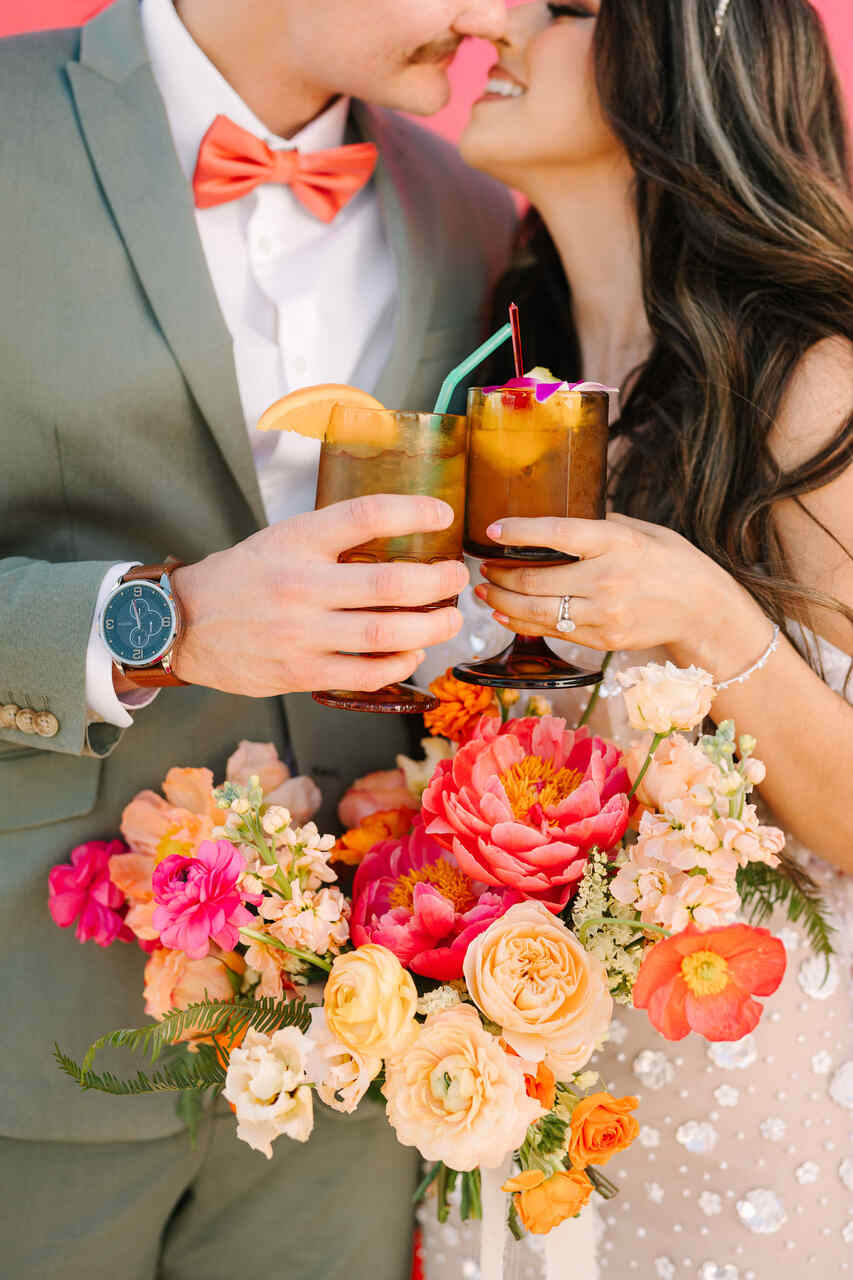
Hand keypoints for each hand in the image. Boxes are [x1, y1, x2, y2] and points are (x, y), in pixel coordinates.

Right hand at [169, 494, 468, 695]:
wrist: (181, 623)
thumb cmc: (242, 578)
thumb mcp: (280, 539)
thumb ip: (331, 539)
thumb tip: (400, 537)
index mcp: (296, 540)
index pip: (366, 515)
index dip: (413, 511)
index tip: (443, 514)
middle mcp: (300, 585)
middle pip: (392, 582)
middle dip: (439, 581)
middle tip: (457, 578)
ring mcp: (300, 633)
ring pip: (387, 633)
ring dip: (432, 627)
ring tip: (450, 619)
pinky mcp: (298, 673)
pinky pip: (365, 672)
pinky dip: (399, 664)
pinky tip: (412, 653)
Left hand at [475, 513, 756, 657]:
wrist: (703, 610)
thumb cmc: (672, 562)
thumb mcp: (642, 530)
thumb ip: (600, 526)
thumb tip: (559, 524)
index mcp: (615, 542)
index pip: (556, 533)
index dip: (518, 532)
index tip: (491, 530)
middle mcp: (606, 579)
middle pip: (534, 580)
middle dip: (498, 576)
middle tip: (482, 568)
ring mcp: (603, 614)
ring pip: (536, 611)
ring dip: (501, 603)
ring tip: (484, 593)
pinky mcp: (601, 639)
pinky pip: (552, 632)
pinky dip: (523, 623)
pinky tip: (506, 614)